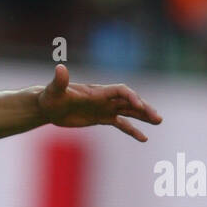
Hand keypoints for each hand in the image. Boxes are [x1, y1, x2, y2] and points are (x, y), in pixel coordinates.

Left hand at [37, 64, 161, 141]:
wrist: (47, 106)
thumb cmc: (50, 97)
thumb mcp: (54, 90)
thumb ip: (60, 80)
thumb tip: (60, 68)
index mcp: (98, 91)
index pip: (120, 91)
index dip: (130, 96)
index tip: (139, 106)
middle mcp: (105, 98)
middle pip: (130, 101)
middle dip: (144, 108)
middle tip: (157, 118)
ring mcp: (104, 108)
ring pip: (129, 111)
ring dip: (144, 116)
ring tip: (158, 122)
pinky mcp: (101, 118)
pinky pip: (121, 124)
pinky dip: (132, 130)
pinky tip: (144, 138)